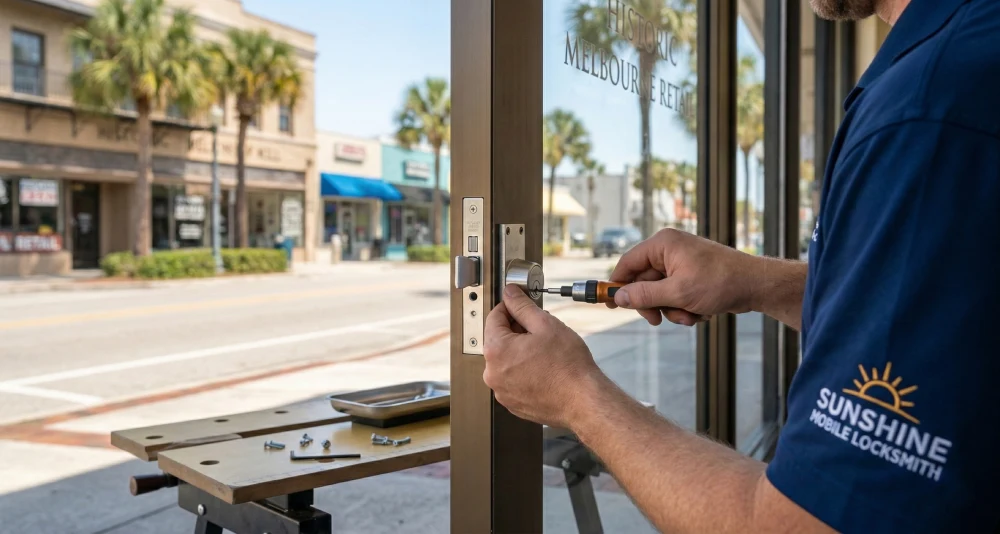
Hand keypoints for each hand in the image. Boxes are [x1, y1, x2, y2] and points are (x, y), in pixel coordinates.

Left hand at [483, 284, 604, 428]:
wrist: (582, 401)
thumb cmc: (567, 367)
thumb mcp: (546, 324)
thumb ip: (523, 306)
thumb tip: (511, 294)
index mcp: (496, 350)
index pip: (494, 318)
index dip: (509, 307)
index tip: (520, 305)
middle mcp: (492, 373)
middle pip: (499, 340)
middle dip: (517, 331)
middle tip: (540, 330)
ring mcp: (502, 391)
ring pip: (507, 361)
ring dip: (521, 352)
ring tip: (545, 352)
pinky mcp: (513, 403)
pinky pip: (513, 380)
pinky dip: (524, 372)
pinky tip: (543, 369)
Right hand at [608, 229, 758, 325]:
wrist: (756, 286)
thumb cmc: (720, 282)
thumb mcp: (677, 293)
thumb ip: (644, 295)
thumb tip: (618, 298)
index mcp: (663, 244)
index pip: (628, 263)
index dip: (617, 284)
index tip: (609, 304)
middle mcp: (670, 250)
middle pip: (643, 282)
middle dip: (653, 304)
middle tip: (657, 321)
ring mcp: (681, 263)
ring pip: (660, 293)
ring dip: (671, 310)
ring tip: (689, 316)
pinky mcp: (691, 275)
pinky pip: (675, 295)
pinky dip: (683, 308)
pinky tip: (699, 312)